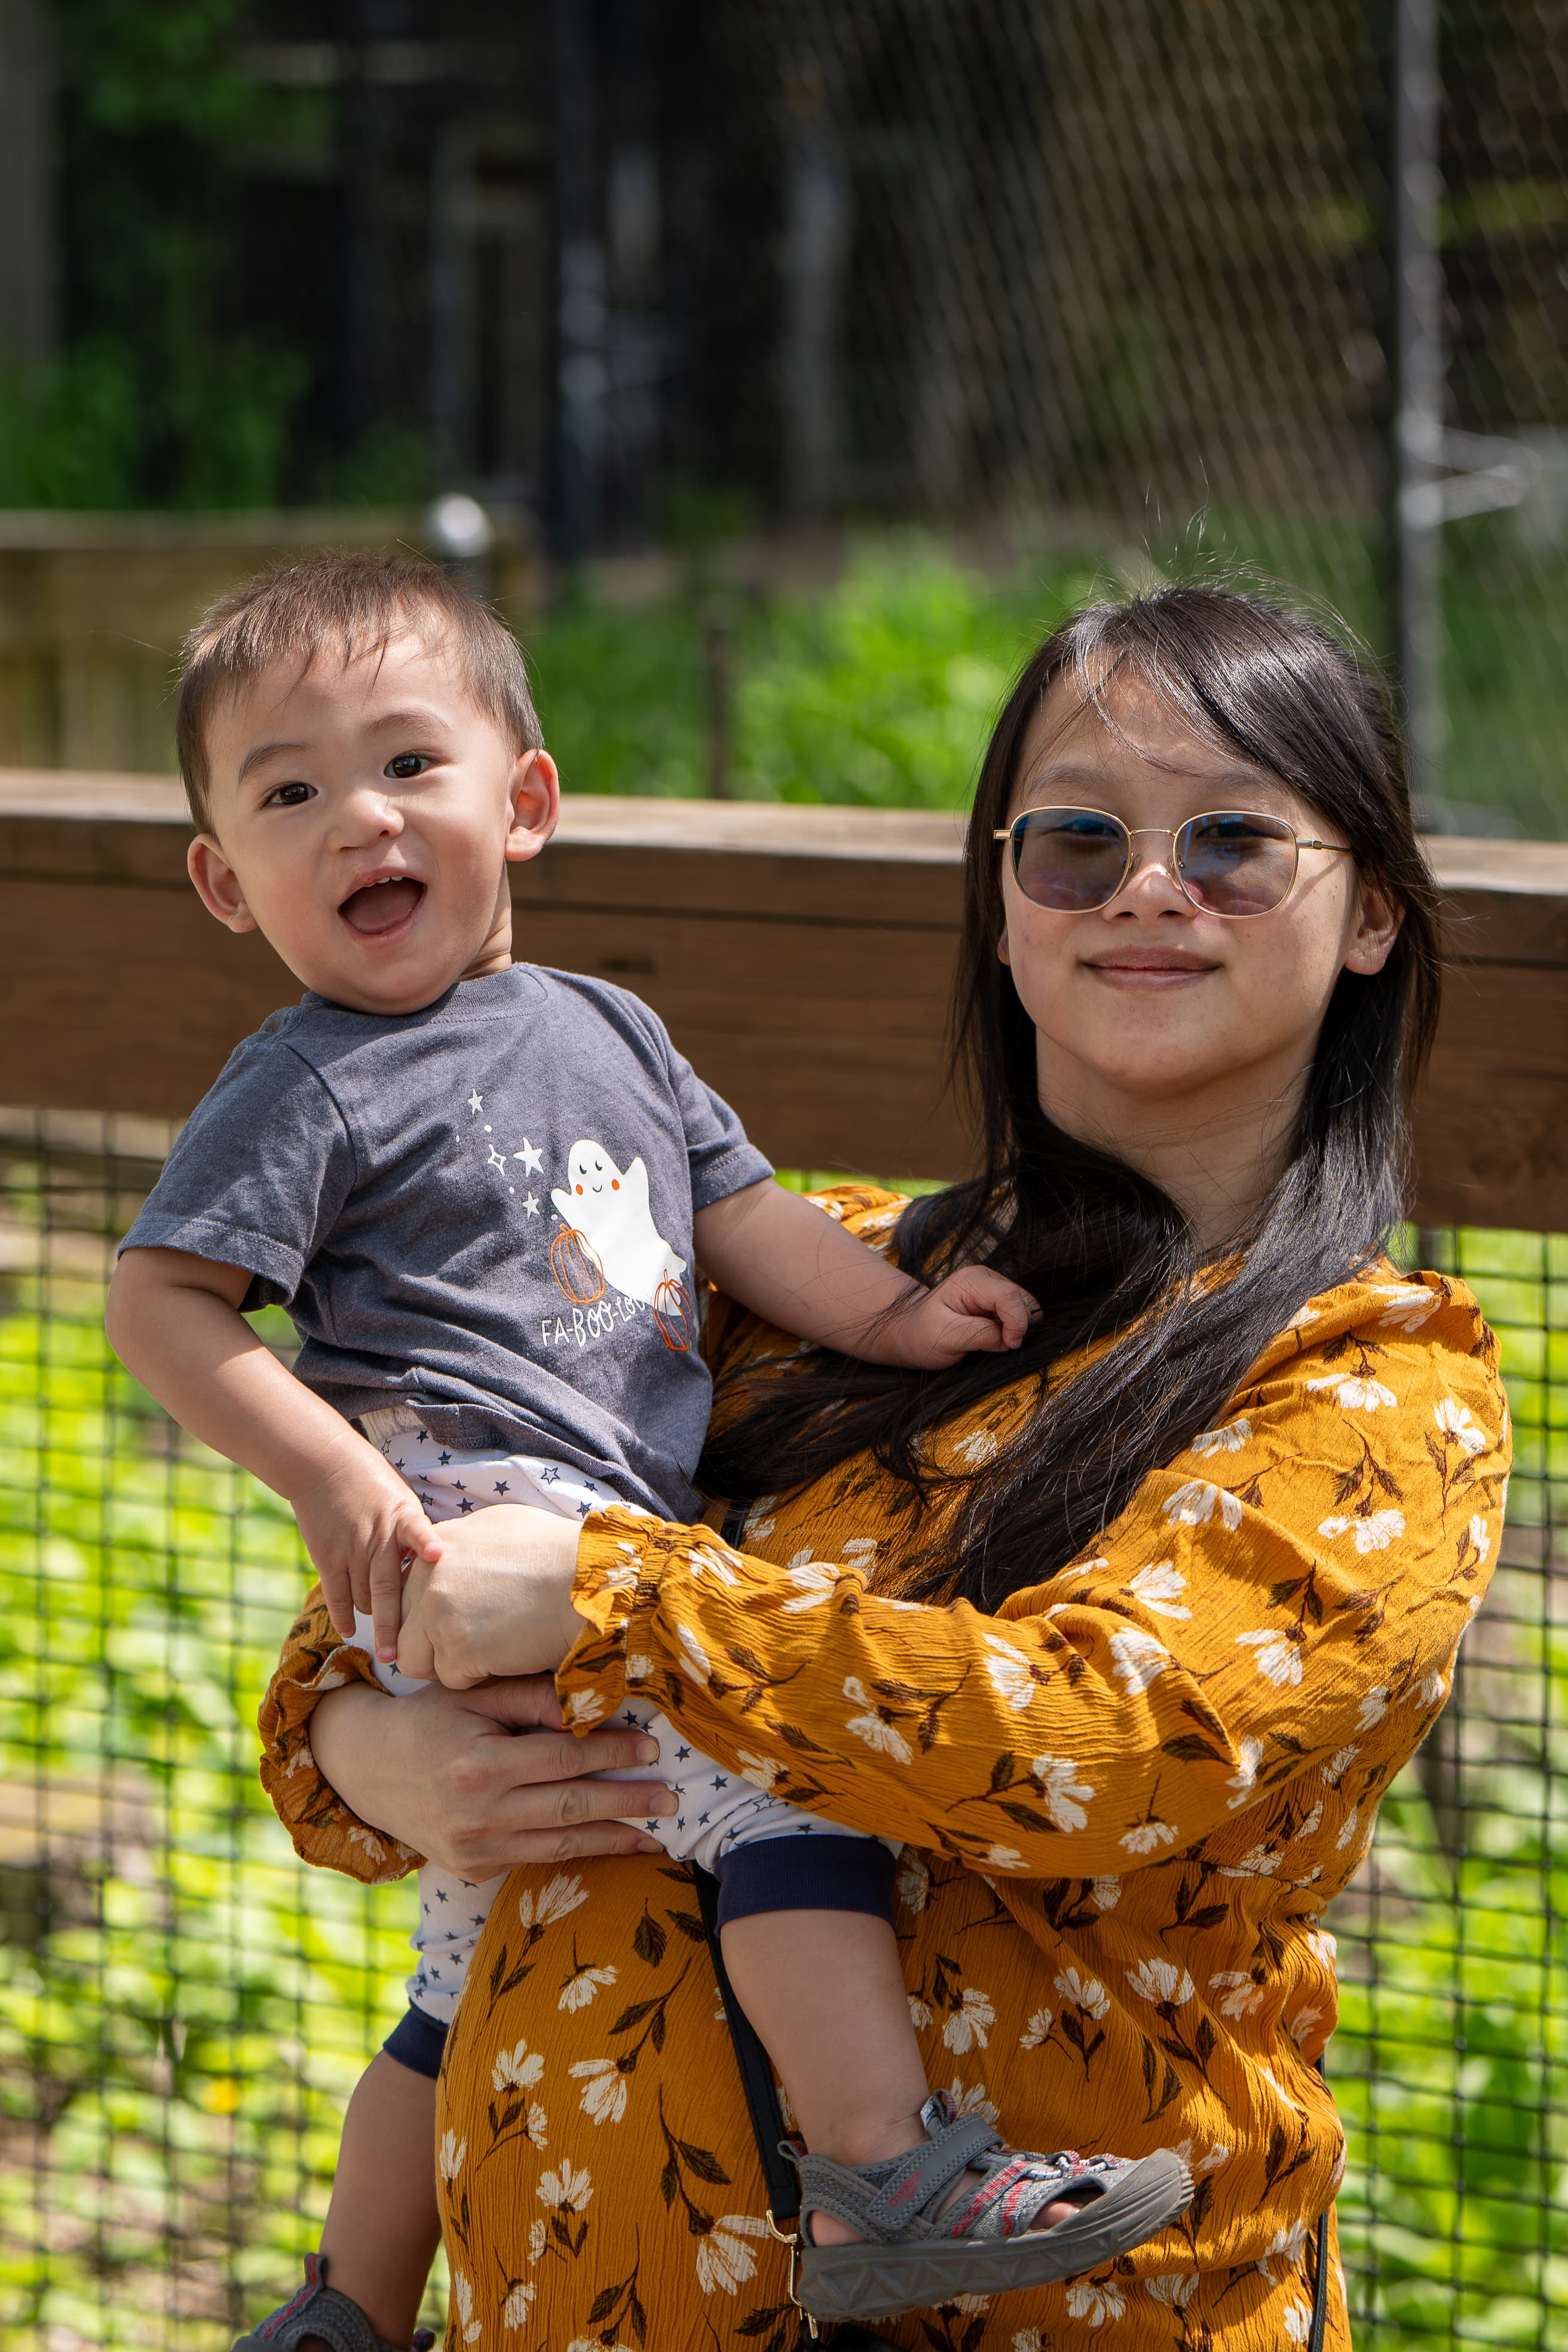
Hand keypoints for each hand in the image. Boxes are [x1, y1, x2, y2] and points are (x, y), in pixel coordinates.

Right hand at [291, 1437, 443, 1657]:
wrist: (326, 1466)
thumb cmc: (373, 1483)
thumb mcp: (404, 1500)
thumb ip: (417, 1532)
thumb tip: (438, 1564)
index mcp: (403, 1519)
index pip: (418, 1534)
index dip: (428, 1545)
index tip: (437, 1557)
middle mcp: (377, 1539)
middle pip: (387, 1588)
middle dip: (393, 1625)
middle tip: (399, 1657)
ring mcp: (351, 1550)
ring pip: (363, 1598)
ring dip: (374, 1618)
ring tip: (387, 1639)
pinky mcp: (328, 1557)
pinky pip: (336, 1594)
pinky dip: (342, 1615)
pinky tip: (349, 1631)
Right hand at [309, 1675, 678, 1877]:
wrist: (365, 1770)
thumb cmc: (428, 1720)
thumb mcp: (472, 1696)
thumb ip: (530, 1699)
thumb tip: (589, 1705)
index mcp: (479, 1765)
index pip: (563, 1759)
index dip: (611, 1754)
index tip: (650, 1749)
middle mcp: (478, 1814)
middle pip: (570, 1808)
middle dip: (627, 1803)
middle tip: (672, 1799)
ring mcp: (475, 1850)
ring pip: (559, 1846)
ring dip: (613, 1840)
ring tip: (656, 1834)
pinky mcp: (474, 1869)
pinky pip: (533, 1860)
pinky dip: (574, 1855)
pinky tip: (608, 1845)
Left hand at [396, 1503, 583, 1687]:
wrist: (593, 1583)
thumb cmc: (562, 1554)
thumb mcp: (504, 1528)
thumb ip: (464, 1547)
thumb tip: (448, 1556)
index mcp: (438, 1544)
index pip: (406, 1590)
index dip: (426, 1612)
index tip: (446, 1623)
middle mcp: (428, 1574)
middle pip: (403, 1626)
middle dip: (431, 1641)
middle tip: (471, 1644)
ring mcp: (437, 1612)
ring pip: (414, 1659)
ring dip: (447, 1664)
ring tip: (490, 1652)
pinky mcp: (454, 1649)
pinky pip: (450, 1680)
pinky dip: (478, 1678)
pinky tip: (507, 1659)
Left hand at [886, 1264, 1039, 1367]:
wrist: (912, 1333)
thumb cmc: (923, 1334)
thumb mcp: (946, 1337)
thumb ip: (980, 1334)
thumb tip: (1011, 1339)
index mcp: (972, 1281)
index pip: (1010, 1296)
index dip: (1017, 1323)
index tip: (1009, 1345)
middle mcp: (988, 1279)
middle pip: (1024, 1300)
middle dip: (1017, 1326)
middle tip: (994, 1344)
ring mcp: (995, 1290)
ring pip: (1027, 1308)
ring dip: (1015, 1329)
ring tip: (989, 1340)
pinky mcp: (999, 1303)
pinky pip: (1021, 1315)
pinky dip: (1013, 1330)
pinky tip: (992, 1337)